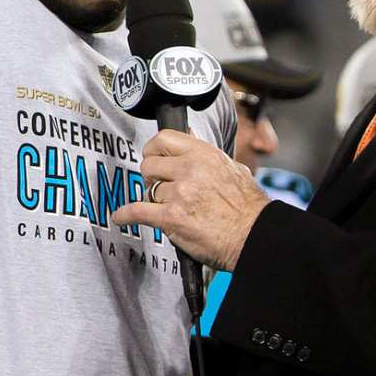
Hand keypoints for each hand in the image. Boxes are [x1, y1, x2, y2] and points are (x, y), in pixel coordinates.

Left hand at [111, 129, 268, 271]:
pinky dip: (126, 215)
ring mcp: (180, 194)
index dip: (154, 149)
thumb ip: (209, 157)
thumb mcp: (234, 169)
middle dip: (151, 178)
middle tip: (160, 188)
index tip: (152, 157)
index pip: (164, 139)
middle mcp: (190, 170)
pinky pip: (137, 212)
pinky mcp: (171, 218)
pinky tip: (121, 217)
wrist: (254, 237)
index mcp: (204, 155)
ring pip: (148, 191)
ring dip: (153, 201)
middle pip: (149, 166)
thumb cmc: (248, 209)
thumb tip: (191, 139)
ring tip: (167, 209)